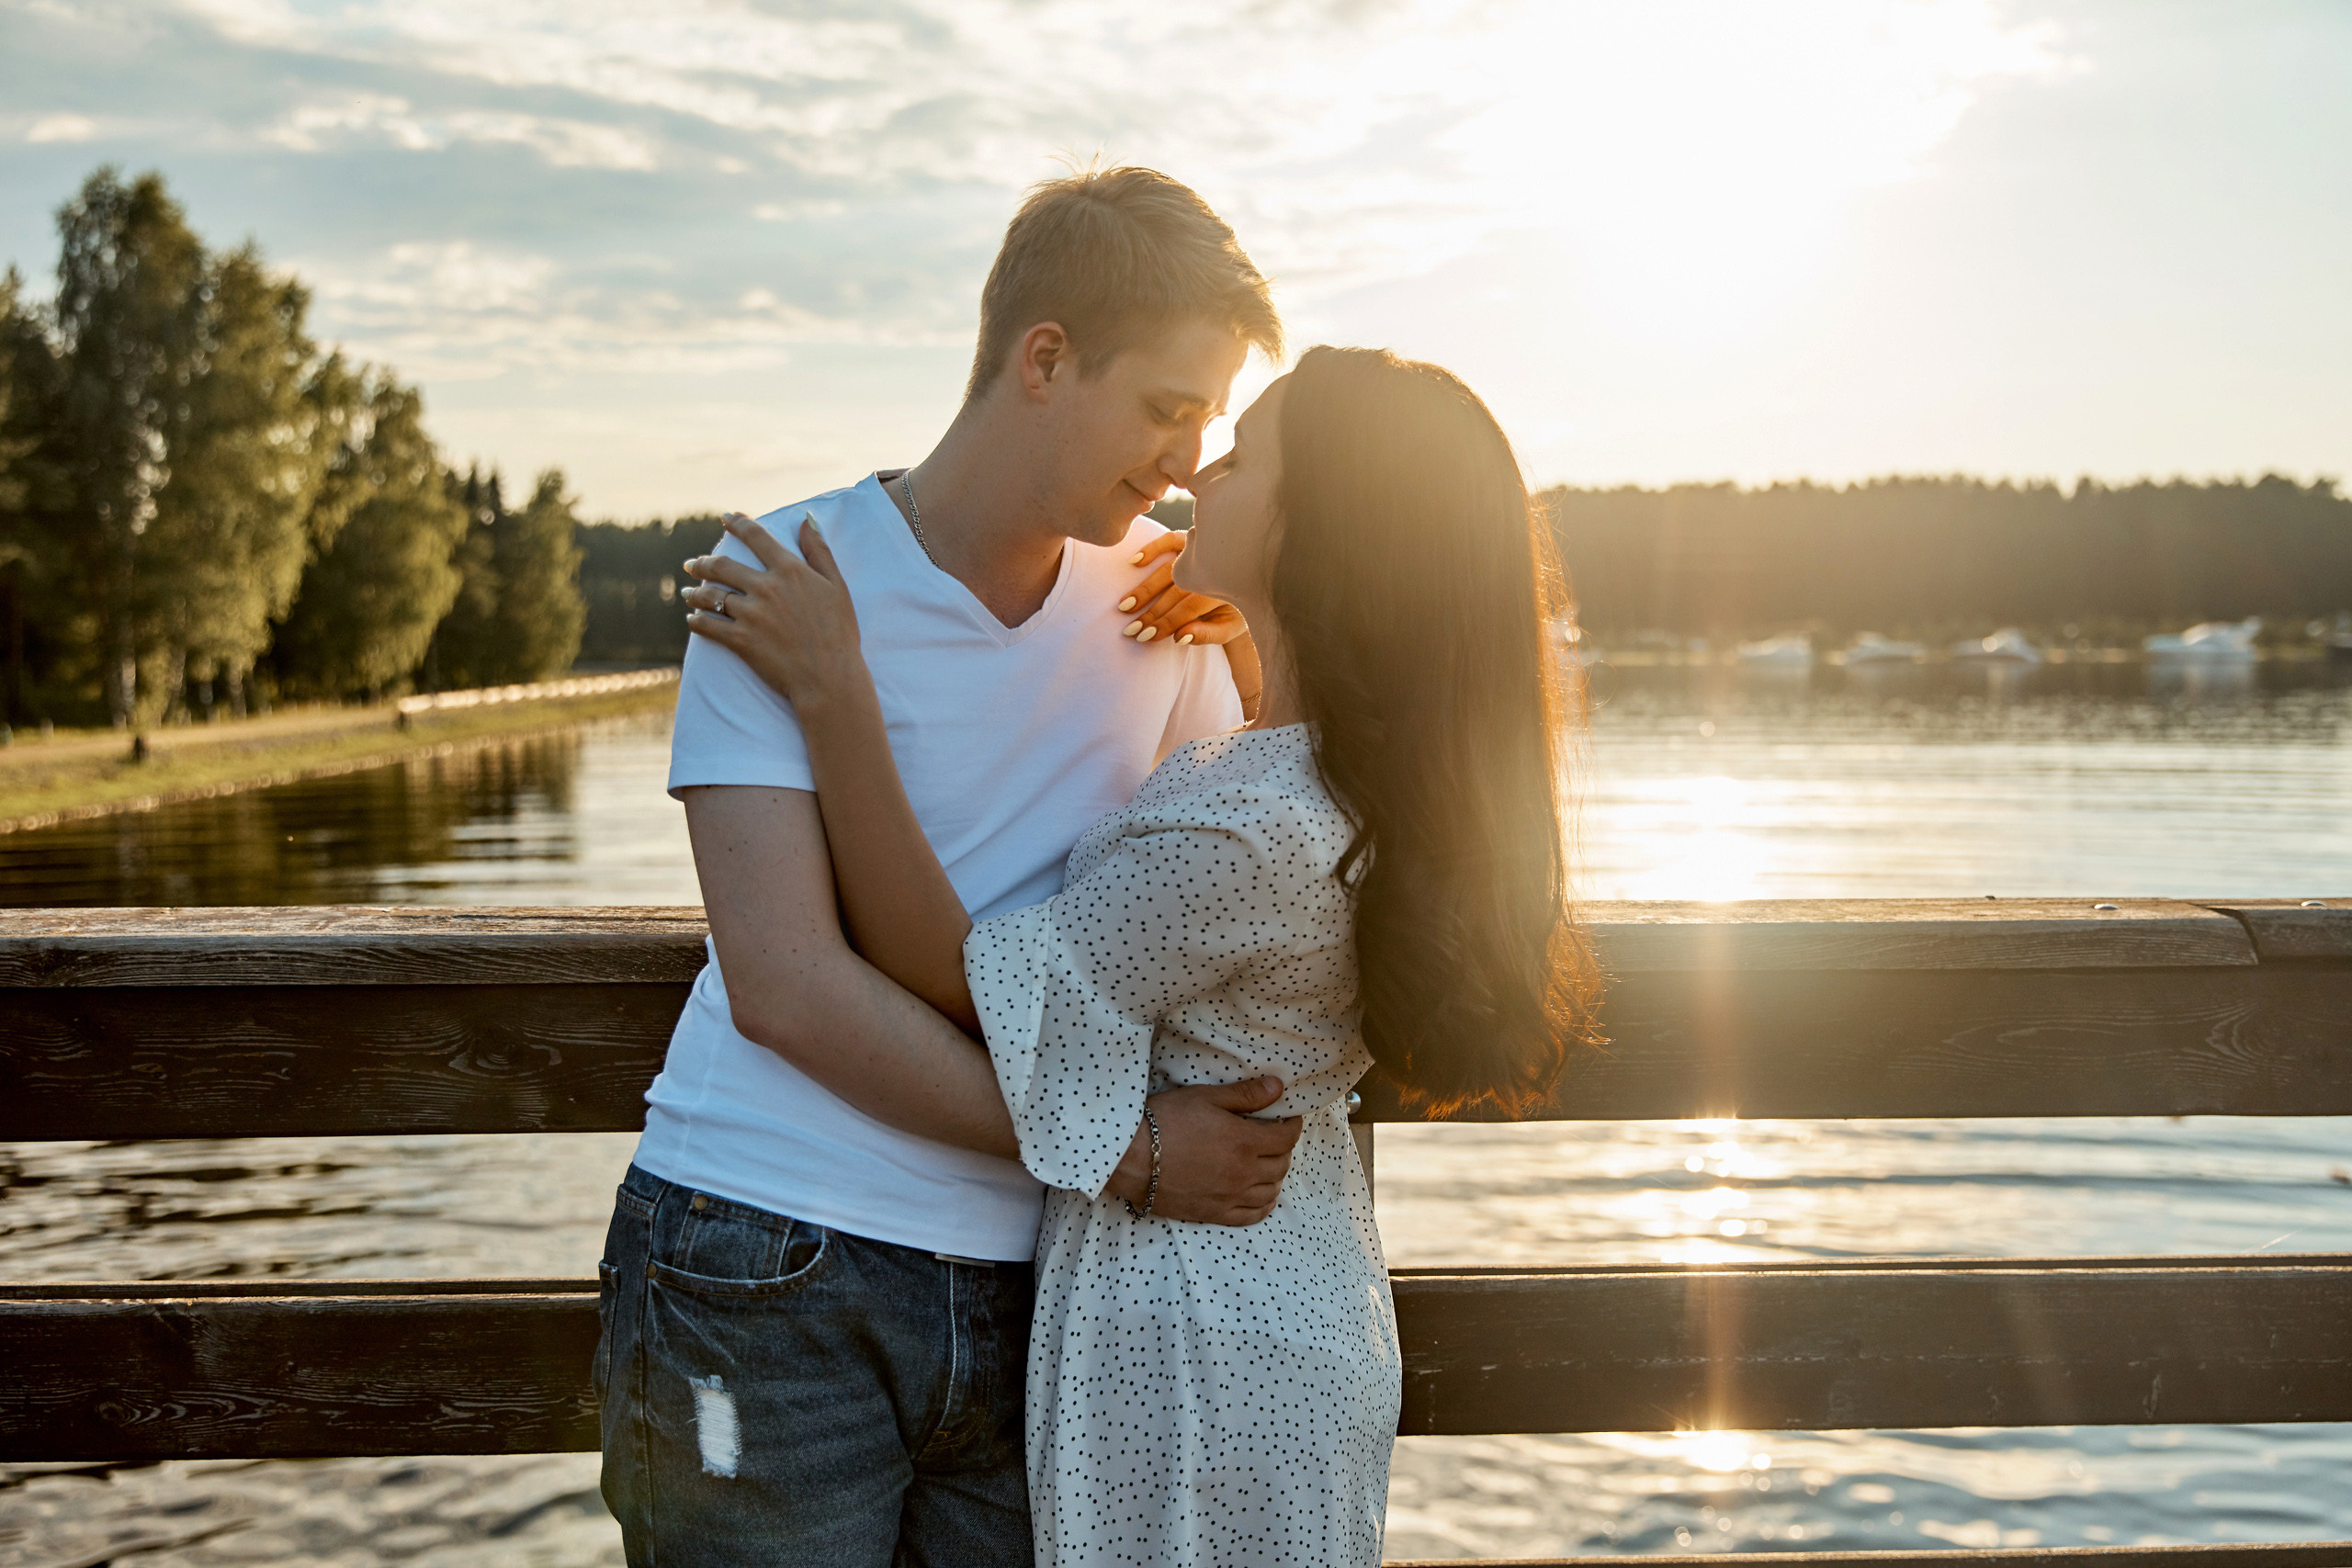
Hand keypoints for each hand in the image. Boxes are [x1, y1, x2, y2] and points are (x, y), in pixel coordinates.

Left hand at [683, 513, 867, 713]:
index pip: (756, 537)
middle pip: (722, 566)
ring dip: (694, 593)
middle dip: (702, 563)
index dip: (738, 523)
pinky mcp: (741, 641)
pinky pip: (708, 626)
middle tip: (692, 564)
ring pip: (710, 596)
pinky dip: (696, 622)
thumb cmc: (839, 632)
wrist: (830, 677)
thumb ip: (819, 551)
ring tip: (687, 593)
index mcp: (789, 570)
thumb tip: (806, 519)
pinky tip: (692, 620)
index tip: (726, 518)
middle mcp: (766, 588)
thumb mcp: (837, 586)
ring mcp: (751, 615)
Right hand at [1104, 1076, 1300, 1224]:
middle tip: (1273, 1136)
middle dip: (1283, 1148)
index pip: (1287, 1137)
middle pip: (1281, 1164)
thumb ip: (1245, 1095)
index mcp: (1244, 1142)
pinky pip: (1252, 1215)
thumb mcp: (1205, 1098)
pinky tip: (1260, 1193)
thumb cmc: (1163, 1121)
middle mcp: (1243, 1173)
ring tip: (1266, 1162)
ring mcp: (1230, 1197)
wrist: (1127, 1158)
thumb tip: (1279, 1088)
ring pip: (1271, 1191)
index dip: (1292, 1125)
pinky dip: (1263, 1204)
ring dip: (1275, 1175)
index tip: (1287, 1118)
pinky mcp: (1213, 1214)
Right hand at [1116, 531, 1247, 646]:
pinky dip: (1152, 548)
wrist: (1247, 579)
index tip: (1145, 636)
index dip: (1166, 623)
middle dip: (1151, 612)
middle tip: (1130, 628)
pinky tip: (1135, 562)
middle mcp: (1214, 567)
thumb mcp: (1229, 628)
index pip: (1189, 608)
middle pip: (1175, 592)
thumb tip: (1179, 637)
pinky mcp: (1191, 539)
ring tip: (1125, 606)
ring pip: (1167, 570)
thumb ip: (1206, 635)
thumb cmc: (1236, 609)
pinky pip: (1170, 540)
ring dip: (1144, 588)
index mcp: (1225, 590)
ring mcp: (1201, 551)